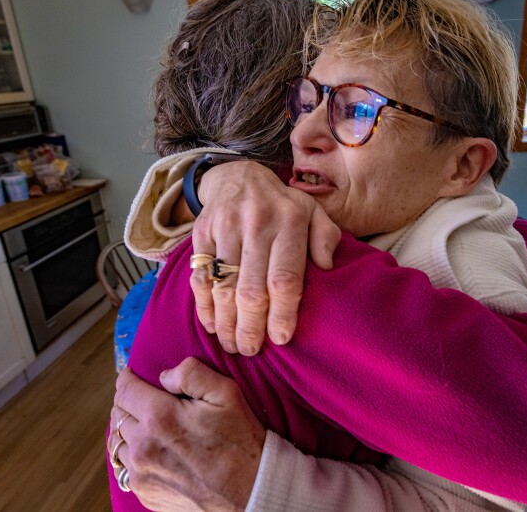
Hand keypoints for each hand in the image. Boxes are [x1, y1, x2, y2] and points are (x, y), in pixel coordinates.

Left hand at [111, 360, 265, 511]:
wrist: (250, 491)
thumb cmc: (241, 441)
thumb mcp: (227, 394)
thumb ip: (192, 374)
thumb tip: (164, 376)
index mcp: (160, 417)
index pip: (124, 390)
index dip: (127, 378)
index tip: (133, 375)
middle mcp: (143, 447)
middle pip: (117, 414)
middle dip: (129, 402)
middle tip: (147, 400)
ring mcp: (141, 473)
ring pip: (118, 441)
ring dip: (129, 430)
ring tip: (149, 426)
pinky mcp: (145, 493)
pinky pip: (126, 467)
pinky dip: (135, 455)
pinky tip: (155, 451)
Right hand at [192, 161, 339, 354]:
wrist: (239, 177)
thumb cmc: (283, 206)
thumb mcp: (313, 212)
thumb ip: (326, 237)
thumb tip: (327, 267)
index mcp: (290, 221)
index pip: (285, 278)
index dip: (282, 313)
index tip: (281, 339)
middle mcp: (257, 223)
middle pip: (251, 289)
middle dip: (251, 327)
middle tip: (251, 351)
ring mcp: (226, 227)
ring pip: (223, 286)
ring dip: (226, 323)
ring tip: (232, 345)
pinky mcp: (201, 232)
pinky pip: (199, 276)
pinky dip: (204, 306)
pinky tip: (211, 325)